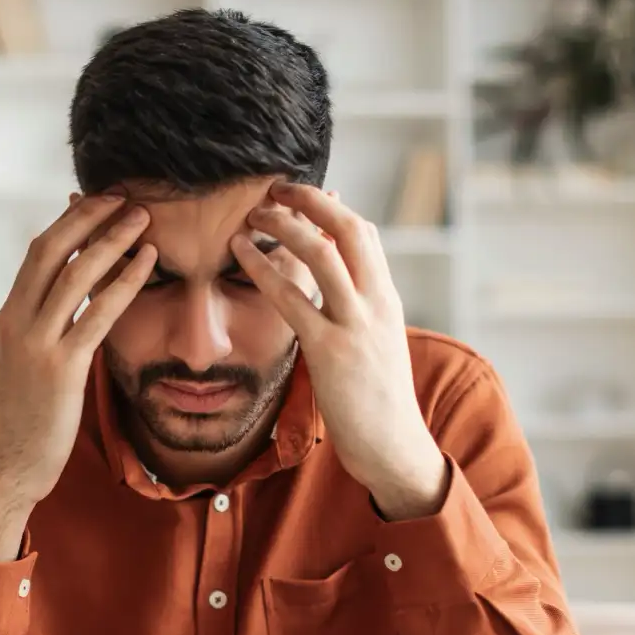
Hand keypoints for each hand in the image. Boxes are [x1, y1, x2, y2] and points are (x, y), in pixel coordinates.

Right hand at [0, 195, 157, 558]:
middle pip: (52, 249)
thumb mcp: (25, 366)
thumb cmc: (23, 422)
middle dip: (89, 215)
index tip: (99, 202)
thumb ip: (43, 333)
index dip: (70, 221)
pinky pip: (98, 313)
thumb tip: (69, 311)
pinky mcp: (62, 368)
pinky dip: (125, 281)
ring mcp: (38, 343)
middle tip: (124, 195)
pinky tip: (148, 263)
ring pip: (76, 273)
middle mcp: (18, 322)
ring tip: (143, 217)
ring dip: (112, 239)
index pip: (39, 253)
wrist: (6, 468)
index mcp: (10, 317)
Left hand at [231, 183, 447, 520]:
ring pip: (321, 252)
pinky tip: (240, 253)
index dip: (330, 207)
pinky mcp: (330, 350)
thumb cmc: (378, 402)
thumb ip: (359, 312)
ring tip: (253, 213)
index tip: (298, 196)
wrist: (393, 446)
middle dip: (309, 199)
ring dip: (284, 225)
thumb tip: (335, 290)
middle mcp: (376, 303)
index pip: (364, 234)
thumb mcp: (377, 345)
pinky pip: (292, 298)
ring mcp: (355, 325)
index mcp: (387, 299)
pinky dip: (263, 268)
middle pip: (348, 228)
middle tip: (273, 187)